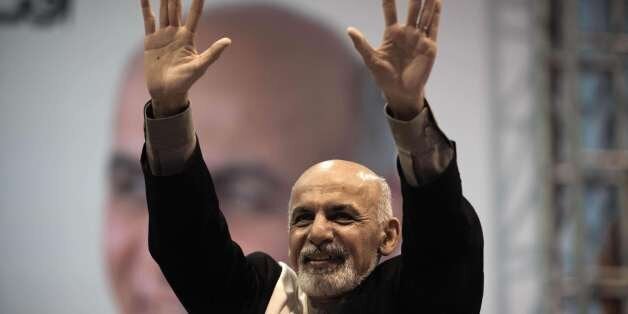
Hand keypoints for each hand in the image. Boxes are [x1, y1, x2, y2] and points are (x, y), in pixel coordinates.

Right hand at [140, 0, 230, 116]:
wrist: (166, 92)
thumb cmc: (185, 82)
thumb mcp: (200, 66)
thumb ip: (213, 53)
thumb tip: (228, 41)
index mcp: (188, 38)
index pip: (194, 15)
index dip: (197, 2)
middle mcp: (176, 33)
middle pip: (176, 9)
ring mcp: (163, 35)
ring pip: (163, 11)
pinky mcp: (151, 41)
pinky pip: (148, 21)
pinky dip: (146, 8)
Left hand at [348, 0, 441, 119]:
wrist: (400, 92)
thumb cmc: (384, 78)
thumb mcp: (371, 59)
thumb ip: (362, 44)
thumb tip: (349, 29)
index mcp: (391, 34)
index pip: (390, 11)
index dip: (389, 0)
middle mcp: (406, 33)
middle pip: (410, 9)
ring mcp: (419, 38)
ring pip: (423, 14)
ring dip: (426, 1)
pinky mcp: (429, 46)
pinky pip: (433, 27)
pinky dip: (435, 14)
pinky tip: (437, 1)